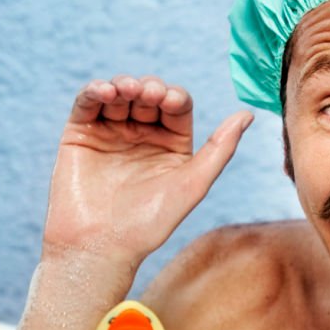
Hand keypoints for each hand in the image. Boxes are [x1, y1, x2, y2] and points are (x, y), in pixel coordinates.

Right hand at [43, 75, 252, 265]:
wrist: (101, 245)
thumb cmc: (150, 223)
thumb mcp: (193, 184)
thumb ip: (221, 148)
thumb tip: (248, 114)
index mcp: (171, 145)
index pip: (176, 106)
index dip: (174, 97)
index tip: (171, 100)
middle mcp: (142, 135)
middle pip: (148, 95)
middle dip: (149, 89)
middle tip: (148, 94)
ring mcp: (111, 133)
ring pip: (119, 94)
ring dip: (124, 85)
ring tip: (127, 90)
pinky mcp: (81, 133)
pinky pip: (88, 103)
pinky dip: (96, 91)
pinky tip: (106, 92)